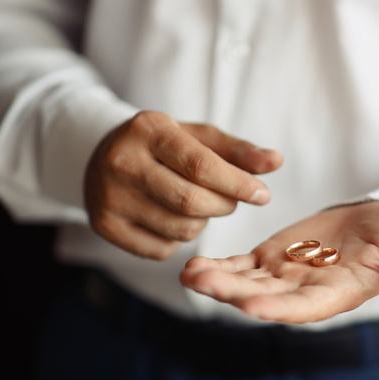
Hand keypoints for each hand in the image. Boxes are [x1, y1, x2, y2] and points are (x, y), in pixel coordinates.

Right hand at [84, 111, 283, 258]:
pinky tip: (171, 218)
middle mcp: (122, 162)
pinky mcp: (104, 226)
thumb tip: (277, 162)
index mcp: (148, 130)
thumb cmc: (164, 146)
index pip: (201, 166)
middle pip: (191, 202)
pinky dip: (178, 239)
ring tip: (196, 204)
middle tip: (231, 200)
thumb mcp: (199, 137)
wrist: (101, 155)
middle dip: (224, 206)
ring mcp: (108, 197)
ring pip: (180, 229)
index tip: (263, 195)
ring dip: (203, 223)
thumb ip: (239, 151)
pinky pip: (162, 249)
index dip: (238, 185)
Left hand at [180, 201, 378, 323]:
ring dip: (219, 279)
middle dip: (233, 292)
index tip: (250, 306)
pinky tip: (194, 265)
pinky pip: (241, 265)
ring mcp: (285, 275)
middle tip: (203, 282)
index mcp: (336, 294)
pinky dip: (220, 265)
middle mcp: (305, 291)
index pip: (305, 307)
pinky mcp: (272, 257)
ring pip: (247, 282)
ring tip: (190, 273)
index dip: (278, 308)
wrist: (376, 220)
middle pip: (265, 296)